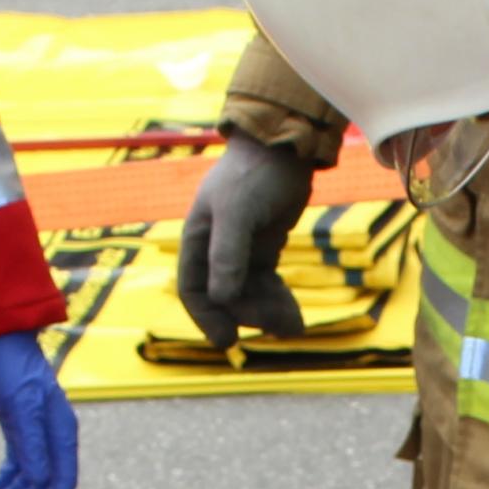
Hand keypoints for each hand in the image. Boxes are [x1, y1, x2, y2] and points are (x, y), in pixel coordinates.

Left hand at [0, 331, 79, 488]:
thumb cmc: (7, 366)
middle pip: (44, 484)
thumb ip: (29, 443)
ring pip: (29, 477)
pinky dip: (5, 481)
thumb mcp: (17, 405)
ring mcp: (36, 431)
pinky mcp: (19, 427)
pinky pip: (17, 463)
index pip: (61, 481)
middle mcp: (53, 434)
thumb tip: (39, 482)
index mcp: (61, 431)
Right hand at [173, 133, 312, 347]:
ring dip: (268, 312)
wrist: (285, 147)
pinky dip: (279, 301)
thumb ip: (228, 254)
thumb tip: (224, 297)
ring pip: (249, 294)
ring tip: (293, 326)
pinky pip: (268, 284)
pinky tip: (294, 317)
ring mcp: (241, 249)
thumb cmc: (254, 173)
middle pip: (226, 296)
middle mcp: (216, 247)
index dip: (207, 317)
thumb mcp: (237, 211)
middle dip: (249, 314)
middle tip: (277, 326)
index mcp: (198, 238)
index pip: (194, 288)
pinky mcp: (265, 247)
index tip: (227, 341)